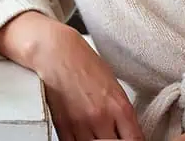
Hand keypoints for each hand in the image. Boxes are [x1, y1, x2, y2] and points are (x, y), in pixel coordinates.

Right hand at [23, 20, 143, 140]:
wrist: (56, 52)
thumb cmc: (84, 63)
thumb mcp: (113, 85)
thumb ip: (121, 112)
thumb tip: (128, 132)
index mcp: (119, 106)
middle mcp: (102, 118)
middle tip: (113, 136)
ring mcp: (81, 124)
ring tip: (97, 135)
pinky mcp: (63, 126)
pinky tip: (83, 136)